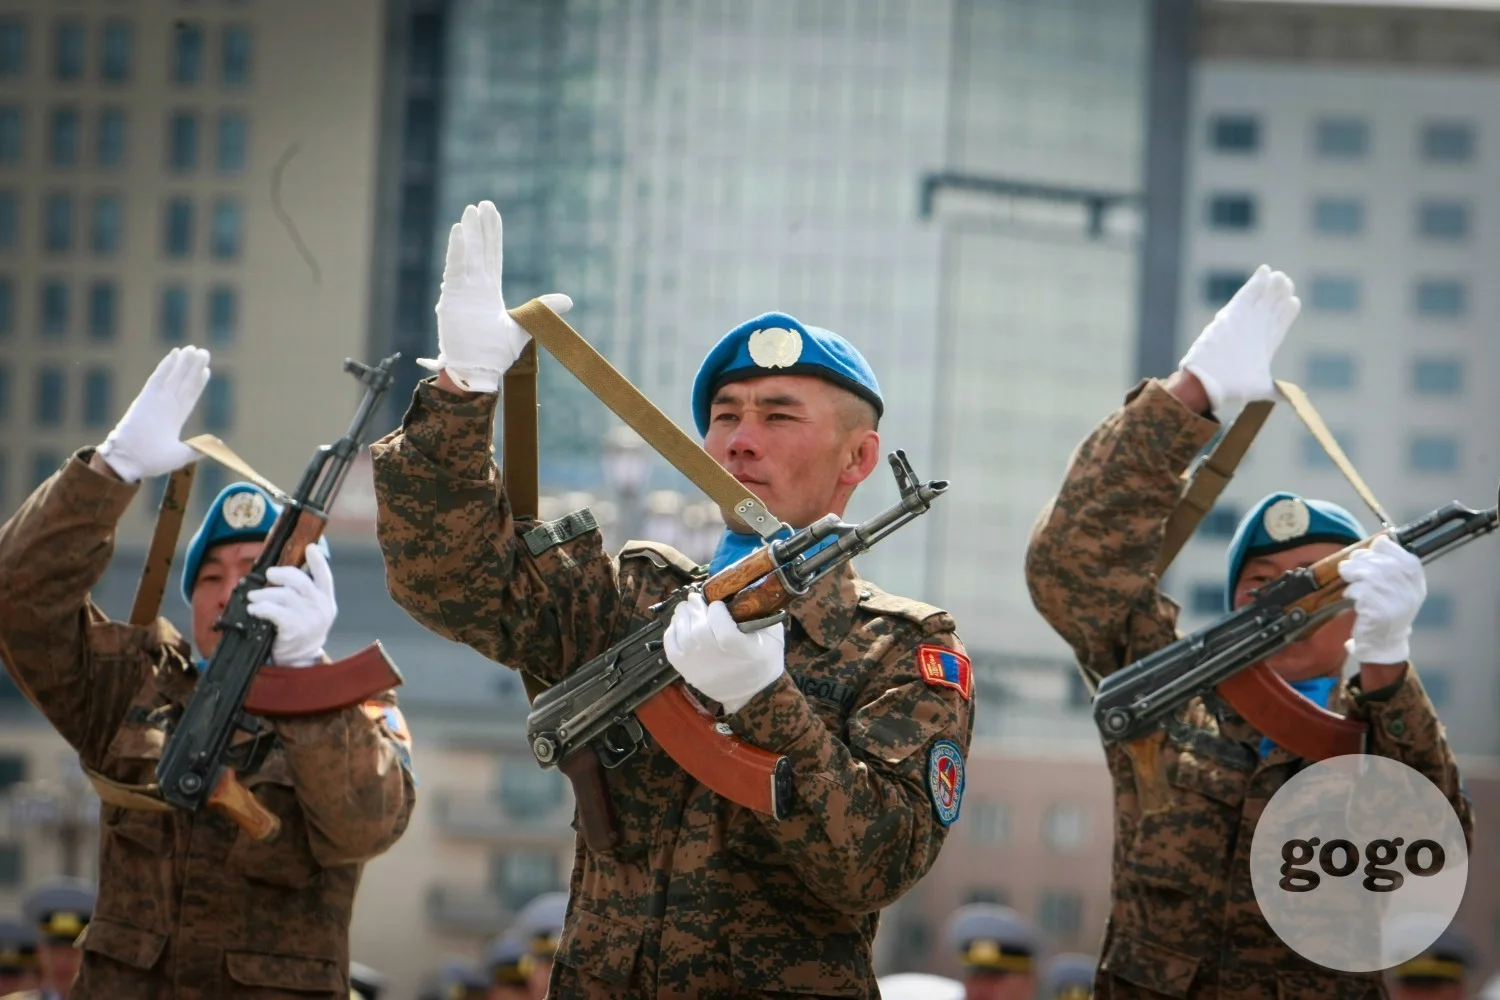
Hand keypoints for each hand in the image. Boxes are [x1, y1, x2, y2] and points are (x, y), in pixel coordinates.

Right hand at [96, 347, 209, 482]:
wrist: (130, 461)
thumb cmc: (151, 461)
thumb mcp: (180, 456)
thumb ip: (197, 449)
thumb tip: (214, 447)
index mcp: (175, 419)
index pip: (189, 396)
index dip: (198, 383)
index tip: (206, 371)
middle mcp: (167, 407)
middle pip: (184, 382)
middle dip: (194, 368)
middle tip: (204, 352)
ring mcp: (157, 401)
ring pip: (174, 377)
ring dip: (183, 363)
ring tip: (193, 349)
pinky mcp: (146, 398)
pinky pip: (158, 378)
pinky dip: (167, 365)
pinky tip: (175, 353)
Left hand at [245, 545, 336, 666]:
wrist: (300, 660)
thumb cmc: (301, 631)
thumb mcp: (312, 612)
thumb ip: (304, 594)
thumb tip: (281, 573)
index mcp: (326, 600)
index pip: (325, 576)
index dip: (318, 561)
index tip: (310, 547)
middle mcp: (320, 608)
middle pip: (301, 582)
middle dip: (282, 574)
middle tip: (269, 575)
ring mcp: (308, 619)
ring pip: (284, 596)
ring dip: (263, 594)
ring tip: (253, 597)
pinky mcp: (293, 629)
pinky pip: (274, 612)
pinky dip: (261, 608)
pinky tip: (254, 610)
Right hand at [416, 200, 572, 393]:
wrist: (479, 370)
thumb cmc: (495, 352)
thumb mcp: (523, 325)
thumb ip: (541, 308)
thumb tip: (568, 300)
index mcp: (490, 291)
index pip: (492, 256)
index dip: (492, 235)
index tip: (492, 213)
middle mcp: (475, 287)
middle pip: (479, 250)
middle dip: (480, 228)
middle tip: (481, 205)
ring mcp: (463, 290)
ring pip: (467, 255)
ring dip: (468, 234)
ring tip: (469, 212)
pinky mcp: (453, 297)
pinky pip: (456, 269)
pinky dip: (457, 250)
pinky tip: (459, 231)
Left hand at [663, 592, 784, 713]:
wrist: (753, 693)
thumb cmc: (764, 660)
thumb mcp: (774, 636)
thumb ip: (761, 613)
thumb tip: (746, 590)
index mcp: (741, 648)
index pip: (720, 622)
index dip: (716, 609)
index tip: (718, 604)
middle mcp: (716, 657)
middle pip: (698, 627)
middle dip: (695, 607)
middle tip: (696, 598)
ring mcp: (698, 665)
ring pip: (683, 633)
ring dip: (682, 615)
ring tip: (687, 607)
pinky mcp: (686, 671)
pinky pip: (671, 646)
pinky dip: (672, 630)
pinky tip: (679, 623)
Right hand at [1178, 264, 1300, 416]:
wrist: (1209, 383)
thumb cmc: (1232, 388)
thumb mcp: (1260, 387)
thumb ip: (1275, 388)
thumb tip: (1288, 396)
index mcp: (1262, 346)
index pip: (1277, 325)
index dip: (1285, 313)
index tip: (1293, 302)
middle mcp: (1254, 331)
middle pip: (1270, 308)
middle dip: (1279, 296)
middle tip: (1286, 283)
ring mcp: (1244, 322)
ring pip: (1260, 299)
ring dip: (1270, 286)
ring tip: (1280, 276)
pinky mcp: (1232, 315)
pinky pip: (1247, 295)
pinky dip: (1256, 283)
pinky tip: (1265, 271)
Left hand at [1339, 536, 1425, 664]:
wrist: (1384, 644)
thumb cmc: (1385, 610)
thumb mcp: (1395, 587)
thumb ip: (1389, 566)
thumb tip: (1378, 540)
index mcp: (1416, 582)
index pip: (1403, 555)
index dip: (1382, 549)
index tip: (1369, 553)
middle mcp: (1411, 591)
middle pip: (1382, 562)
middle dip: (1361, 560)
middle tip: (1349, 567)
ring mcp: (1397, 603)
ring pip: (1370, 575)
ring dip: (1353, 574)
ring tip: (1349, 580)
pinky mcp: (1381, 613)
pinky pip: (1361, 592)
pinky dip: (1352, 591)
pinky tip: (1351, 597)